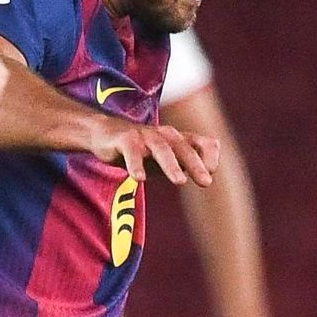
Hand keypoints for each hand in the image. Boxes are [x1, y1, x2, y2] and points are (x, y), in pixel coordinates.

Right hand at [88, 120, 217, 186]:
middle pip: (183, 148)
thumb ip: (186, 165)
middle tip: (206, 182)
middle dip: (195, 164)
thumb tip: (208, 176)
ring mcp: (144, 135)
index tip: (210, 174)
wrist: (106, 134)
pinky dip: (136, 164)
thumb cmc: (142, 149)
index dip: (209, 157)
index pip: (203, 143)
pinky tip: (139, 179)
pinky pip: (132, 151)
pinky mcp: (125, 139)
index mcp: (178, 139)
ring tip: (180, 182)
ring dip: (171, 165)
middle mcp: (164, 135)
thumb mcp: (166, 159)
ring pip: (161, 148)